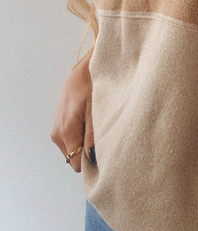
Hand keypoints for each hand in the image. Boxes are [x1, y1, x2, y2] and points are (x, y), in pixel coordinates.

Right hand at [50, 52, 94, 172]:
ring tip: (99, 126)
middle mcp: (57, 134)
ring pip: (74, 149)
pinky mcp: (60, 124)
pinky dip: (83, 136)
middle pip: (75, 158)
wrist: (85, 67)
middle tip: (105, 137)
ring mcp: (57, 129)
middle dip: (89, 152)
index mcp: (66, 132)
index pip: (77, 163)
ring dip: (86, 143)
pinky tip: (92, 122)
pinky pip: (72, 140)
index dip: (92, 162)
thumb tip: (91, 158)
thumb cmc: (93, 85)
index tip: (107, 154)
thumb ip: (93, 136)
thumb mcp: (96, 110)